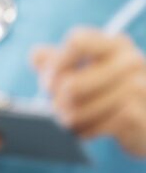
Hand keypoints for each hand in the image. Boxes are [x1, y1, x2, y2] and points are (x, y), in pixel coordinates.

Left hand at [32, 28, 145, 156]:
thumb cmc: (107, 89)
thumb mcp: (82, 67)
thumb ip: (54, 59)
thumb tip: (37, 56)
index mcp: (113, 43)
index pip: (77, 41)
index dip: (55, 64)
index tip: (48, 81)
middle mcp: (130, 61)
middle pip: (71, 84)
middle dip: (56, 101)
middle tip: (56, 107)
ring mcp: (139, 88)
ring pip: (80, 108)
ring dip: (68, 118)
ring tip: (68, 119)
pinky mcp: (140, 116)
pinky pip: (96, 126)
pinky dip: (84, 131)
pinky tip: (84, 130)